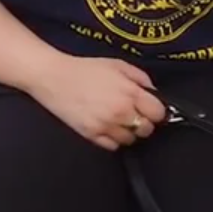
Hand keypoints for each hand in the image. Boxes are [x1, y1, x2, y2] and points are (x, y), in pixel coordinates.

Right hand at [30, 55, 167, 150]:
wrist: (54, 77)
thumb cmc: (85, 69)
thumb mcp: (118, 65)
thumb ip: (140, 78)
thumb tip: (153, 92)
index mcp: (129, 92)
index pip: (158, 113)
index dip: (156, 111)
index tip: (151, 108)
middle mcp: (120, 112)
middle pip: (147, 129)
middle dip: (144, 122)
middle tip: (134, 113)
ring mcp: (106, 125)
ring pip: (130, 140)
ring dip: (128, 131)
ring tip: (118, 119)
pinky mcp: (91, 135)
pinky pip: (113, 146)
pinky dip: (113, 138)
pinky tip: (107, 126)